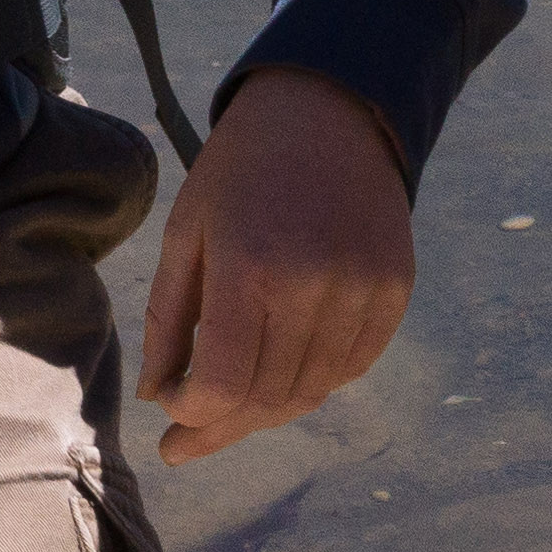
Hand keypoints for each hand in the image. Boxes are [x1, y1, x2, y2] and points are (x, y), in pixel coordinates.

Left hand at [140, 66, 415, 461]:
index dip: (192, 415)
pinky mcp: (395, 290)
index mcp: (250, 266)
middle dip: (221, 427)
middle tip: (188, 441)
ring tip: (232, 409)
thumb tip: (156, 396)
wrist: (330, 110)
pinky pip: (351, 367)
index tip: (172, 410)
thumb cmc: (241, 169)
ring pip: (312, 390)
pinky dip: (314, 383)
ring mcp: (363, 290)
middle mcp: (314, 285)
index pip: (223, 385)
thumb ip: (169, 318)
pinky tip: (282, 376)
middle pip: (267, 398)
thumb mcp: (186, 230)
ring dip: (267, 410)